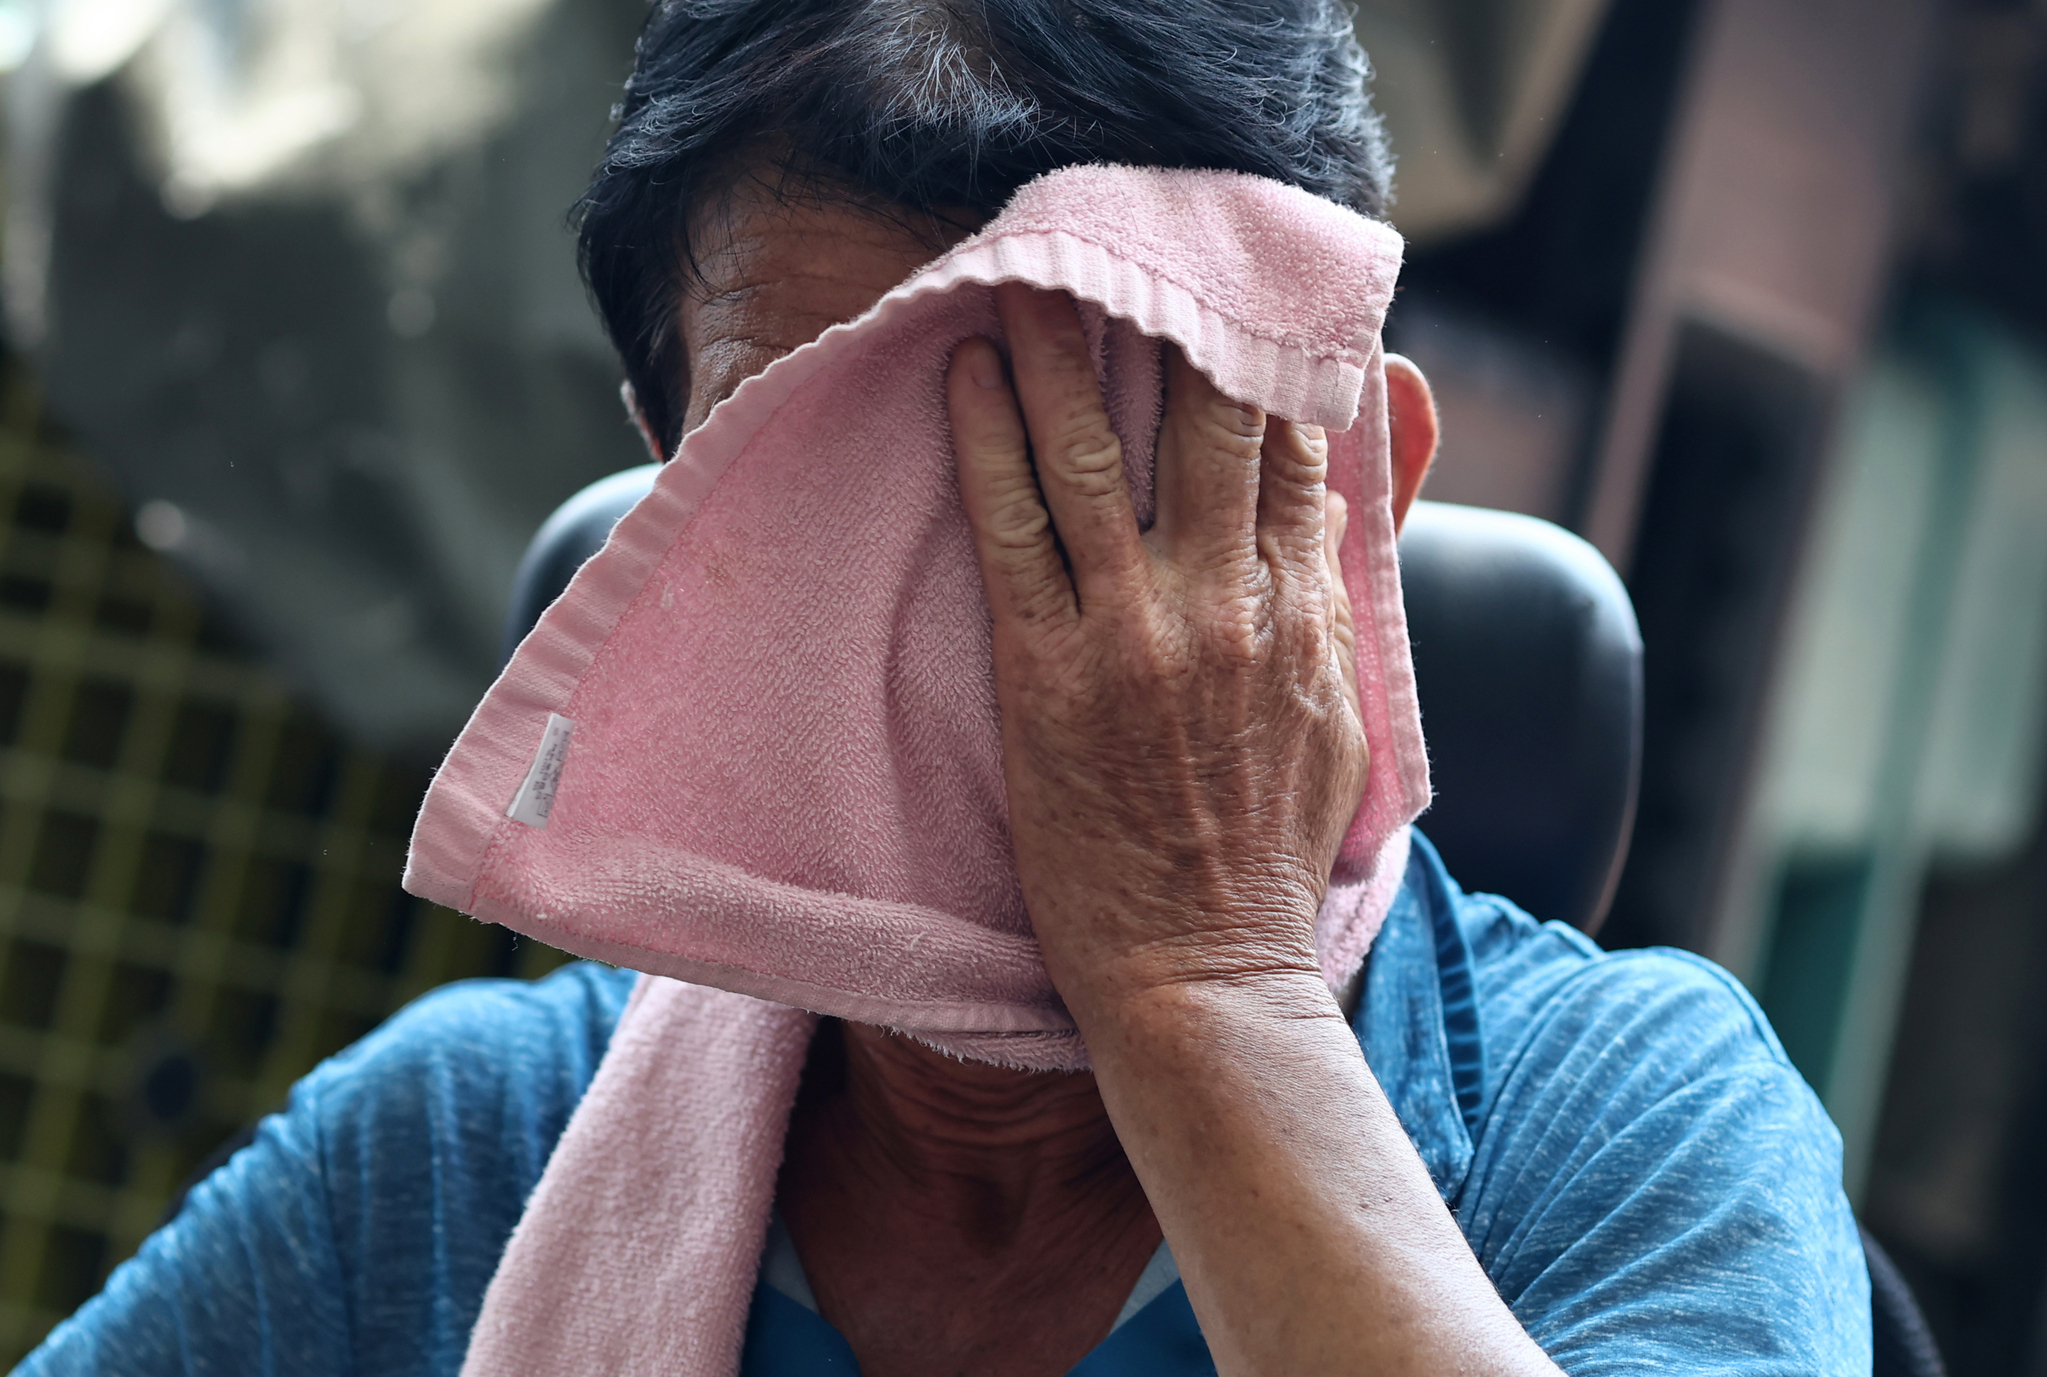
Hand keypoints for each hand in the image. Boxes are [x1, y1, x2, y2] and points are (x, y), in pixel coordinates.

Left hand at [947, 284, 1367, 1022]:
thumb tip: (1339, 483)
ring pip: (1094, 455)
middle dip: (1168, 315)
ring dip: (1062, 348)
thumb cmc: (1269, 854)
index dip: (1263, 346)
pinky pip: (1013, 533)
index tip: (1232, 279)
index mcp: (1302, 612)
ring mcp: (1134, 635)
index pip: (1292, 442)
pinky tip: (970, 375)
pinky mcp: (1048, 677)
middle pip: (1201, 418)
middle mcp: (1227, 604)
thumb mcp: (1349, 719)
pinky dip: (990, 443)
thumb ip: (1348, 594)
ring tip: (1028, 271)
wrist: (1204, 975)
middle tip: (1128, 238)